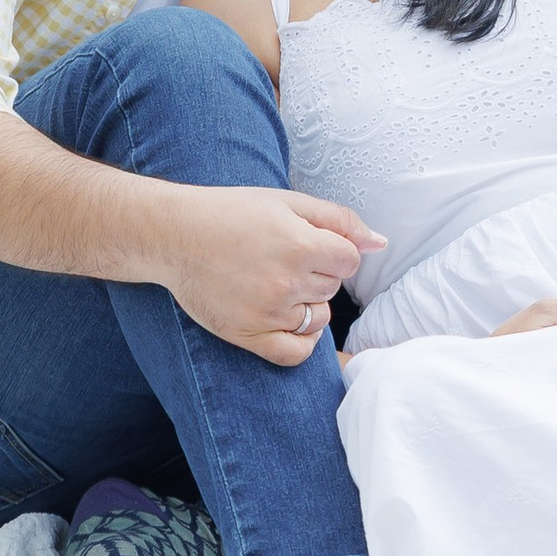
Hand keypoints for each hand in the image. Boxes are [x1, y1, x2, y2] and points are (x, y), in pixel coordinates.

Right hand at [147, 189, 384, 366]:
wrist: (176, 235)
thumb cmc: (232, 213)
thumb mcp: (288, 202)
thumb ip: (339, 220)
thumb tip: (380, 243)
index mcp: (299, 244)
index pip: (349, 261)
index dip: (334, 251)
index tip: (310, 244)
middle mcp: (286, 282)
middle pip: (333, 288)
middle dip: (318, 274)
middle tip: (284, 259)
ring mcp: (267, 313)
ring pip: (318, 319)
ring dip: (308, 304)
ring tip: (278, 284)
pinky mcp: (248, 335)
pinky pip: (296, 353)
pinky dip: (302, 342)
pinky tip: (290, 321)